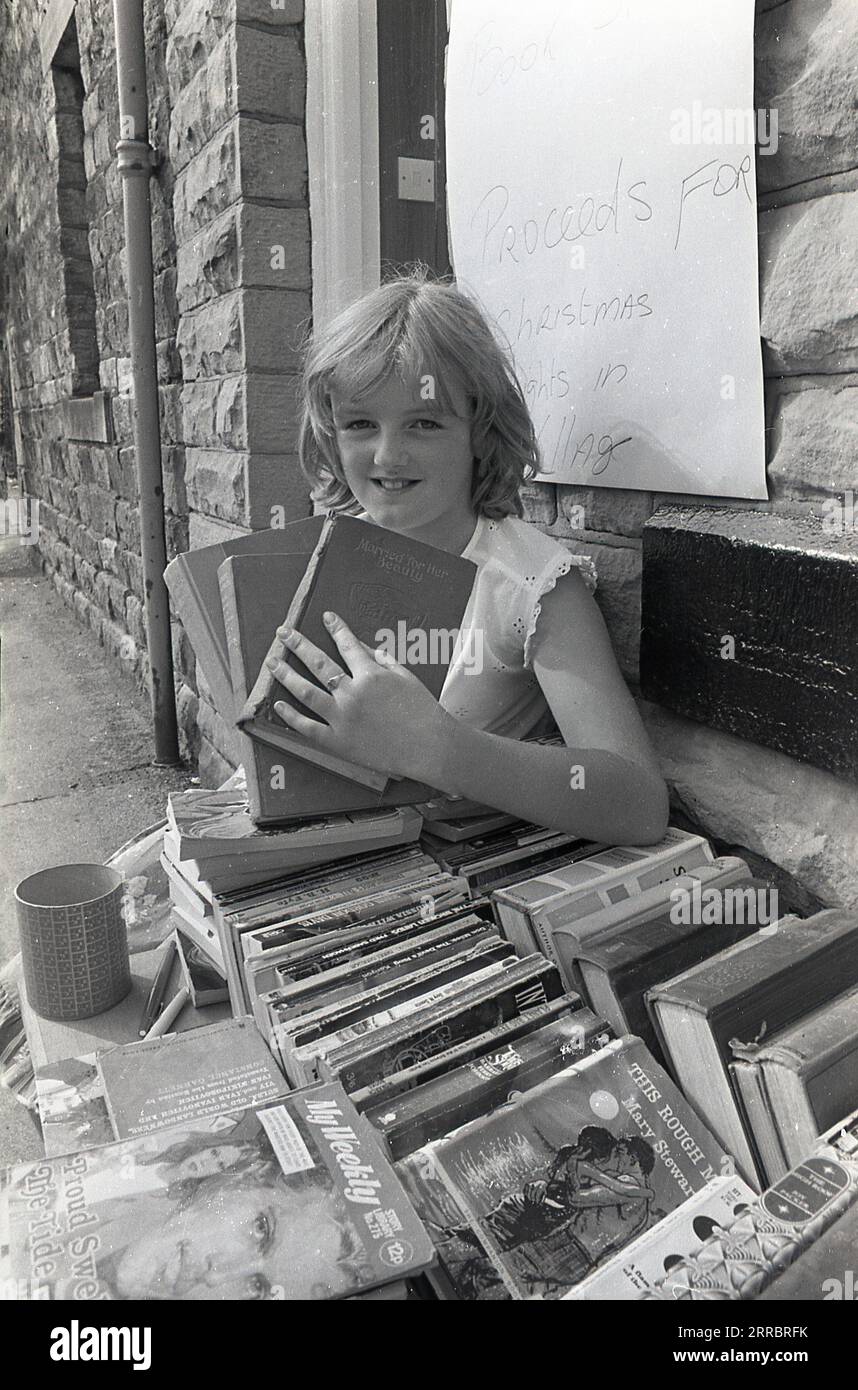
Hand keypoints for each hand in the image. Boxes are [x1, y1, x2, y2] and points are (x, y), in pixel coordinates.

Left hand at [267, 611, 453, 782]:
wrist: (429, 747)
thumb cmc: (422, 711)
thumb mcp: (406, 677)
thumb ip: (383, 659)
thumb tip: (363, 647)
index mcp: (370, 674)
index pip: (347, 644)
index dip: (336, 628)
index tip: (326, 616)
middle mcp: (352, 693)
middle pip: (318, 663)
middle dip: (298, 644)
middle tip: (283, 632)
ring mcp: (342, 718)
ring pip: (305, 692)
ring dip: (286, 674)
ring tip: (272, 663)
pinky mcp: (337, 741)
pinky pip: (308, 727)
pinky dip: (290, 715)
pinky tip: (278, 704)